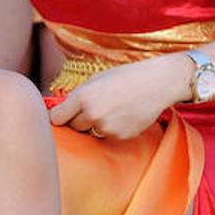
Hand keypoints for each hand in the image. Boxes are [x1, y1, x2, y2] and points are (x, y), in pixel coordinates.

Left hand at [49, 54, 190, 139]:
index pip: (56, 118)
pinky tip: (124, 115)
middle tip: (93, 108)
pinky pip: (107, 136)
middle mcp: (92, 114)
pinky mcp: (120, 136)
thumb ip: (77, 97)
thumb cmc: (125, 77)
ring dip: (95, 125)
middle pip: (73, 127)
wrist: (158, 83)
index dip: (59, 116)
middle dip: (78, 120)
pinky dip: (112, 129)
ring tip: (112, 109)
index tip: (62, 116)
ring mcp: (107, 127)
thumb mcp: (96, 80)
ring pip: (90, 132)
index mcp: (83, 96)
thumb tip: (60, 113)